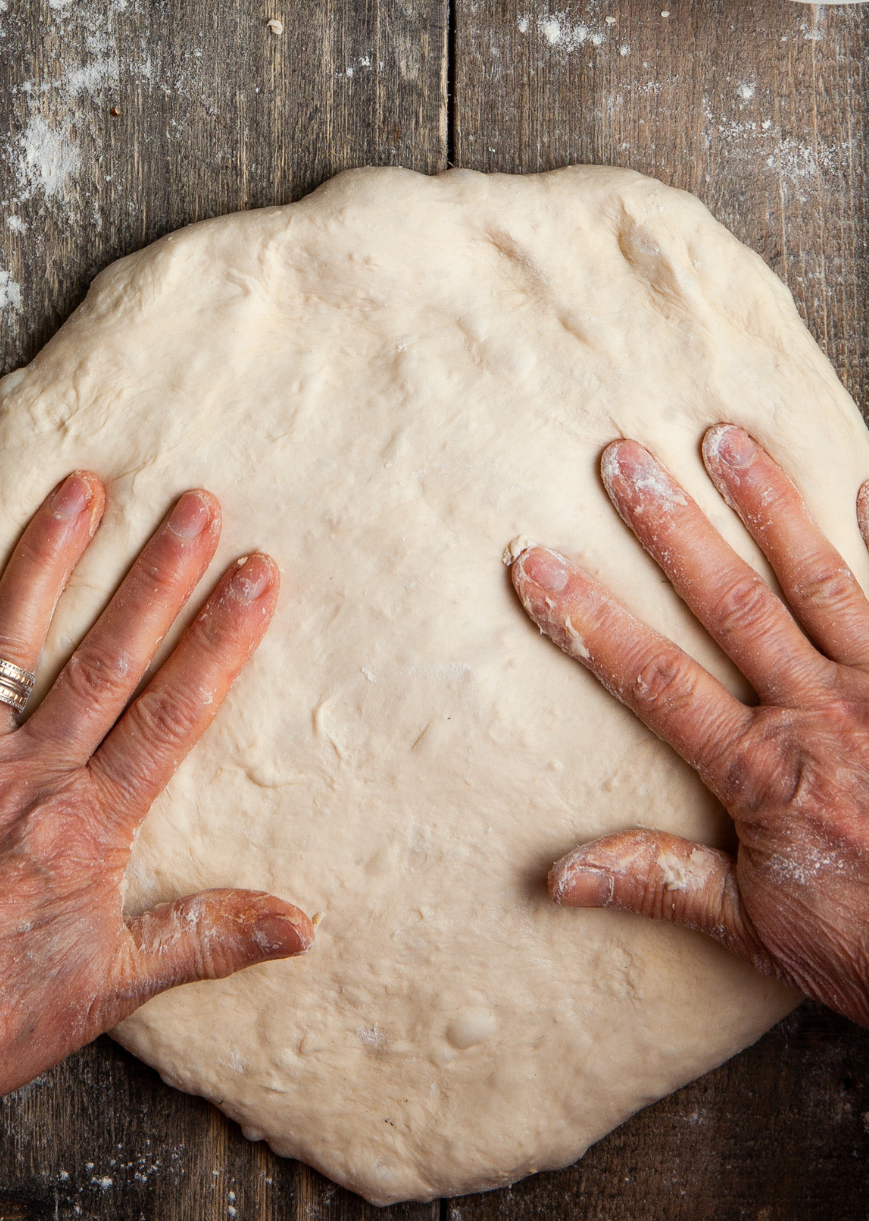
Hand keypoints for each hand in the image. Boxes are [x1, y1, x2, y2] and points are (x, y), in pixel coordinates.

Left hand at [0, 475, 311, 1211]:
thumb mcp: (107, 990)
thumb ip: (204, 938)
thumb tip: (303, 924)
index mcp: (87, 823)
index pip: (172, 711)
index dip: (219, 638)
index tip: (256, 573)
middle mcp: (23, 773)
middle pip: (103, 657)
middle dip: (155, 576)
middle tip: (194, 502)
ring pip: (4, 642)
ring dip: (45, 561)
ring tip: (80, 486)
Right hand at [510, 425, 868, 1028]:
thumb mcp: (759, 931)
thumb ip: (662, 882)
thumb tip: (555, 874)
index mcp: (764, 770)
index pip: (654, 679)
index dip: (588, 619)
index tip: (533, 562)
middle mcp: (821, 711)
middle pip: (731, 604)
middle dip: (670, 529)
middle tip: (622, 457)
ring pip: (819, 580)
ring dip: (768, 507)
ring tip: (724, 438)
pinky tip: (863, 484)